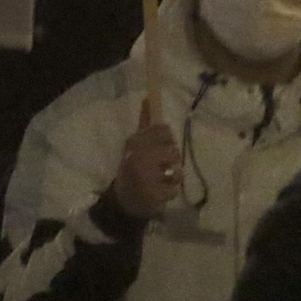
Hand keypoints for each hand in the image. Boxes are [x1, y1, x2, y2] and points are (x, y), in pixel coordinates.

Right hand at [113, 100, 182, 220]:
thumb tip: (148, 98)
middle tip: (162, 163)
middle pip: (173, 150)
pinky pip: (175, 188)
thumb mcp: (134, 145)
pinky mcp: (154, 196)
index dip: (166, 135)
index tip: (162, 142)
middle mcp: (138, 159)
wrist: (123, 202)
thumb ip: (144, 124)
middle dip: (171, 157)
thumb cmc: (131, 168)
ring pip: (177, 170)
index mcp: (133, 144)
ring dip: (173, 175)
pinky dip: (171, 190)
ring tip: (163, 177)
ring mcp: (146, 179)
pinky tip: (161, 190)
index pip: (161, 129)